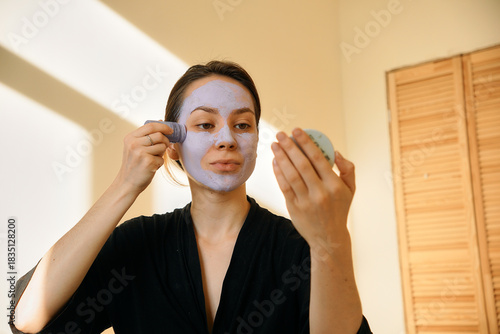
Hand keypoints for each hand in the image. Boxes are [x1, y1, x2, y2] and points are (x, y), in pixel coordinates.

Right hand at [114, 121, 173, 194]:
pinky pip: (162, 159)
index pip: (150, 125)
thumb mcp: (134, 147)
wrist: (127, 183)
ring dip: (162, 153)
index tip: (170, 131)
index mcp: (130, 138)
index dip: (163, 127)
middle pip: (159, 135)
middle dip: (165, 141)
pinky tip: (151, 167)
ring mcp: (141, 152)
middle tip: (163, 148)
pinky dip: (159, 163)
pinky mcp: (148, 162)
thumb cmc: (133, 165)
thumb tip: (161, 121)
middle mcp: (134, 143)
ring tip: (153, 159)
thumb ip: (145, 136)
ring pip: (162, 146)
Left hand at [271, 128, 355, 248]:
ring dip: (281, 158)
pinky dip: (278, 173)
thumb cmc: (339, 208)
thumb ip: (348, 169)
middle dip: (289, 147)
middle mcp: (320, 192)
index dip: (306, 143)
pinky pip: (284, 187)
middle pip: (302, 165)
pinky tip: (274, 162)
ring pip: (291, 175)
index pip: (318, 158)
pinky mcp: (294, 208)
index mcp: (334, 185)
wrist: (329, 238)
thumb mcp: (351, 189)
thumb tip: (335, 152)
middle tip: (281, 134)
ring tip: (274, 145)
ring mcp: (306, 201)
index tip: (297, 130)